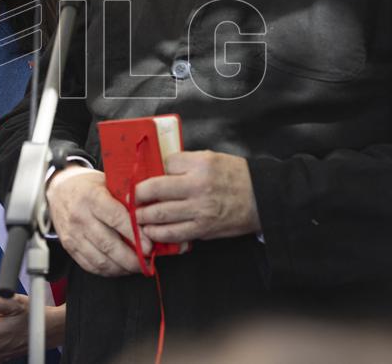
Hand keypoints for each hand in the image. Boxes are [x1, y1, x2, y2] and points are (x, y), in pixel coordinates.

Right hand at [46, 167, 148, 276]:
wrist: (58, 190)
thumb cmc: (88, 186)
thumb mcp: (107, 182)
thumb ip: (126, 198)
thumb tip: (150, 217)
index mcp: (92, 197)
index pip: (116, 219)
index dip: (135, 236)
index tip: (149, 246)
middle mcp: (80, 217)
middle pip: (109, 245)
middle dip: (131, 258)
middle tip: (147, 262)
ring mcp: (73, 234)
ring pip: (100, 260)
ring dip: (121, 268)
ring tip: (136, 267)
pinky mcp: (68, 246)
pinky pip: (90, 265)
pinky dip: (107, 271)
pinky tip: (120, 268)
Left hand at [135, 150, 260, 242]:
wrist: (261, 199)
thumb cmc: (236, 176)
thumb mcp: (212, 158)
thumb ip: (186, 163)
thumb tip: (160, 170)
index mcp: (201, 164)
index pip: (165, 164)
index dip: (152, 171)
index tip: (141, 178)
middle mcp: (198, 186)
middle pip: (156, 189)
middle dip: (137, 196)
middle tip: (130, 199)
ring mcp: (200, 210)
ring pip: (161, 214)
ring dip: (143, 217)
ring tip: (136, 216)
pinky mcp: (203, 229)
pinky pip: (174, 233)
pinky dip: (158, 233)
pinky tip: (150, 231)